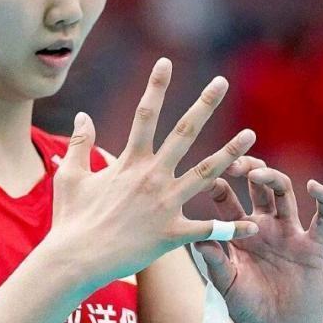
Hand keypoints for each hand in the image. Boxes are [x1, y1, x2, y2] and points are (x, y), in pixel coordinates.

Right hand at [50, 57, 257, 289]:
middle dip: (204, 104)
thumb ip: (80, 144)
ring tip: (251, 135)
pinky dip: (229, 228)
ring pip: (206, 174)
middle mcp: (151, 177)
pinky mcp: (171, 234)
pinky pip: (206, 230)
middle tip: (221, 82)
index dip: (156, 86)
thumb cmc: (70, 219)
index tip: (166, 62)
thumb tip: (83, 115)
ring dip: (231, 153)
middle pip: (184, 133)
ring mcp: (164, 205)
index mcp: (129, 162)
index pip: (145, 114)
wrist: (75, 260)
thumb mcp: (70, 176)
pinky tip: (252, 226)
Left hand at [193, 156, 322, 322]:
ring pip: (284, 194)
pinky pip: (322, 218)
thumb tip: (196, 241)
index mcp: (238, 232)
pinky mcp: (312, 246)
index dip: (216, 184)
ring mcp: (288, 233)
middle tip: (232, 163)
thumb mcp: (226, 286)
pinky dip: (322, 200)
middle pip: (256, 186)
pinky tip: (314, 187)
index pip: (225, 198)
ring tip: (256, 173)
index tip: (203, 175)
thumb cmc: (248, 310)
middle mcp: (263, 226)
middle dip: (245, 169)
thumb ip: (215, 264)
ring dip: (272, 178)